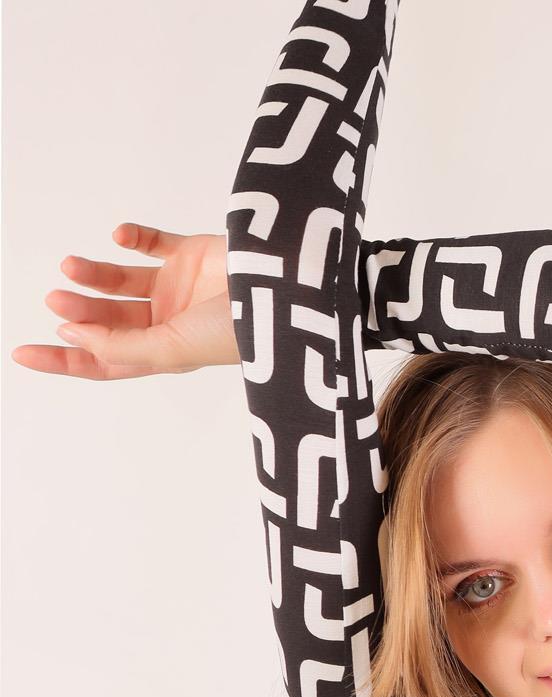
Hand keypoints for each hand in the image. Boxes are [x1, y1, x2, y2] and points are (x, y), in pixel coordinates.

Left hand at [10, 222, 239, 379]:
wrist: (284, 291)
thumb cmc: (239, 331)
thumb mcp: (172, 349)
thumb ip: (120, 345)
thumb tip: (71, 336)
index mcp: (165, 354)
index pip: (105, 362)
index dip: (64, 361)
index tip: (22, 353)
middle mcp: (168, 323)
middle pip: (107, 321)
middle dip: (78, 312)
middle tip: (55, 300)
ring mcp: (179, 287)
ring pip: (120, 282)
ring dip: (92, 275)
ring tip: (71, 266)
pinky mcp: (191, 253)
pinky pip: (151, 242)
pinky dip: (131, 237)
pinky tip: (119, 236)